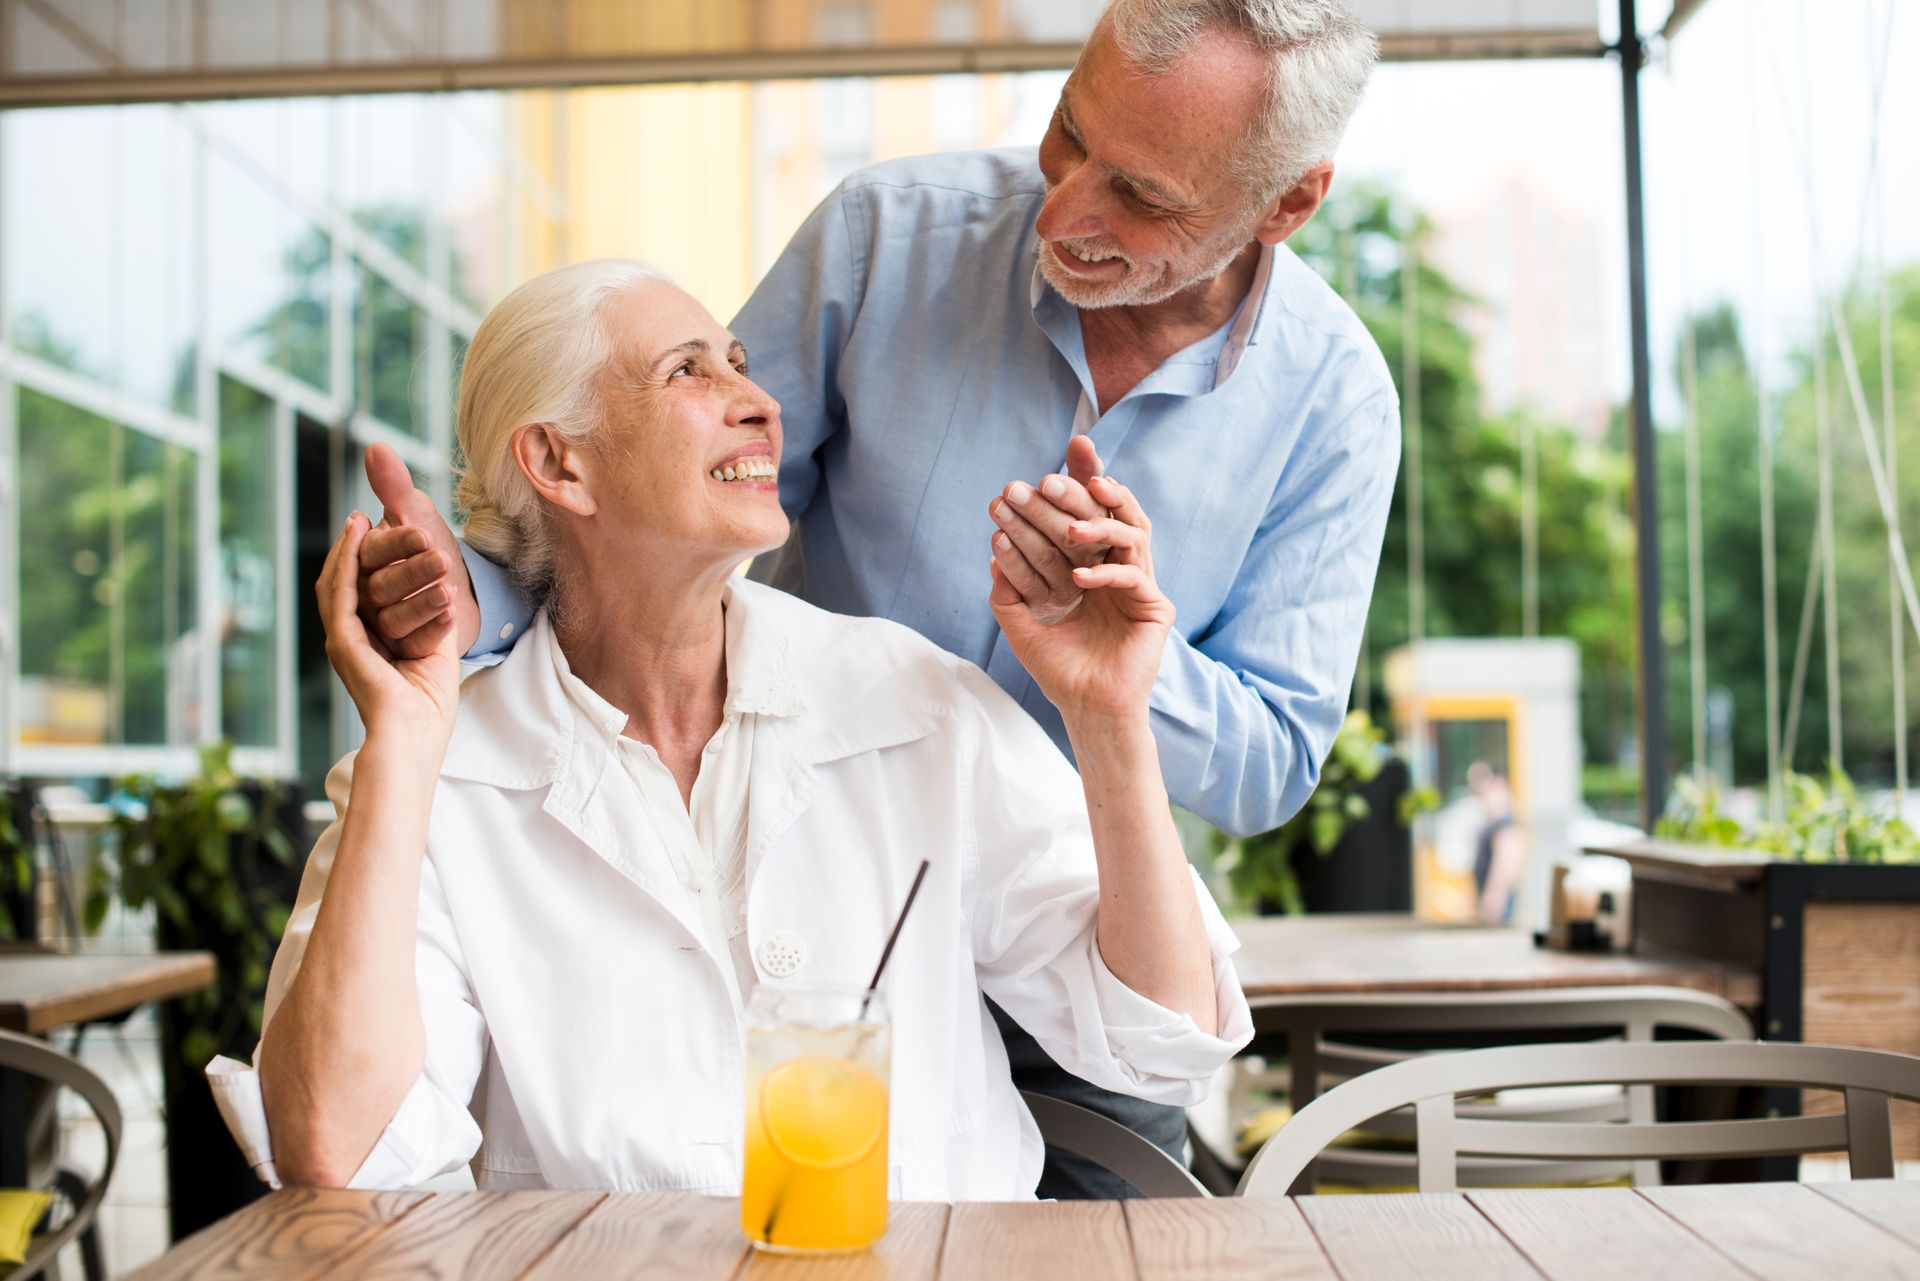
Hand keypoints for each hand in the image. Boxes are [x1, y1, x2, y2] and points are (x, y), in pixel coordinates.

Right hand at [319, 511, 460, 740]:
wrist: (414, 738)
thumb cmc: (428, 709)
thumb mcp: (434, 652)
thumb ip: (430, 622)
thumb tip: (443, 592)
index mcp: (368, 646)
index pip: (361, 597)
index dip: (365, 566)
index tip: (378, 535)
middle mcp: (350, 641)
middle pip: (343, 586)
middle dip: (351, 550)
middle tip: (361, 518)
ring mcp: (342, 641)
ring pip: (335, 584)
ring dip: (347, 549)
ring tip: (358, 519)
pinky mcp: (341, 641)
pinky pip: (340, 592)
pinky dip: (345, 562)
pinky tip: (356, 537)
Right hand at [358, 444, 479, 657]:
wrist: (461, 592)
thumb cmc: (431, 550)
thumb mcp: (418, 518)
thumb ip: (395, 487)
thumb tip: (375, 448)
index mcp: (363, 560)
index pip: (373, 552)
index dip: (397, 542)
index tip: (422, 532)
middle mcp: (364, 594)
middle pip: (381, 586)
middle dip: (412, 572)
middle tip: (440, 558)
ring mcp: (380, 625)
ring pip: (393, 618)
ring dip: (421, 604)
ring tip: (449, 590)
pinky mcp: (404, 649)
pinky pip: (413, 643)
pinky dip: (432, 629)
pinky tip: (452, 617)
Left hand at [989, 472, 1173, 725]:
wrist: (1086, 707)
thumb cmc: (1057, 667)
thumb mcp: (1021, 625)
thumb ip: (1008, 590)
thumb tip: (994, 550)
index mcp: (1087, 562)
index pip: (1074, 516)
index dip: (1058, 492)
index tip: (1017, 482)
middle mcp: (1114, 565)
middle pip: (1103, 514)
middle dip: (1076, 492)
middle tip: (1044, 482)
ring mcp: (1138, 583)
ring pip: (1131, 533)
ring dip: (1100, 524)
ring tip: (1070, 527)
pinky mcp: (1154, 607)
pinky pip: (1134, 577)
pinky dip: (1106, 574)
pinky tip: (1079, 579)